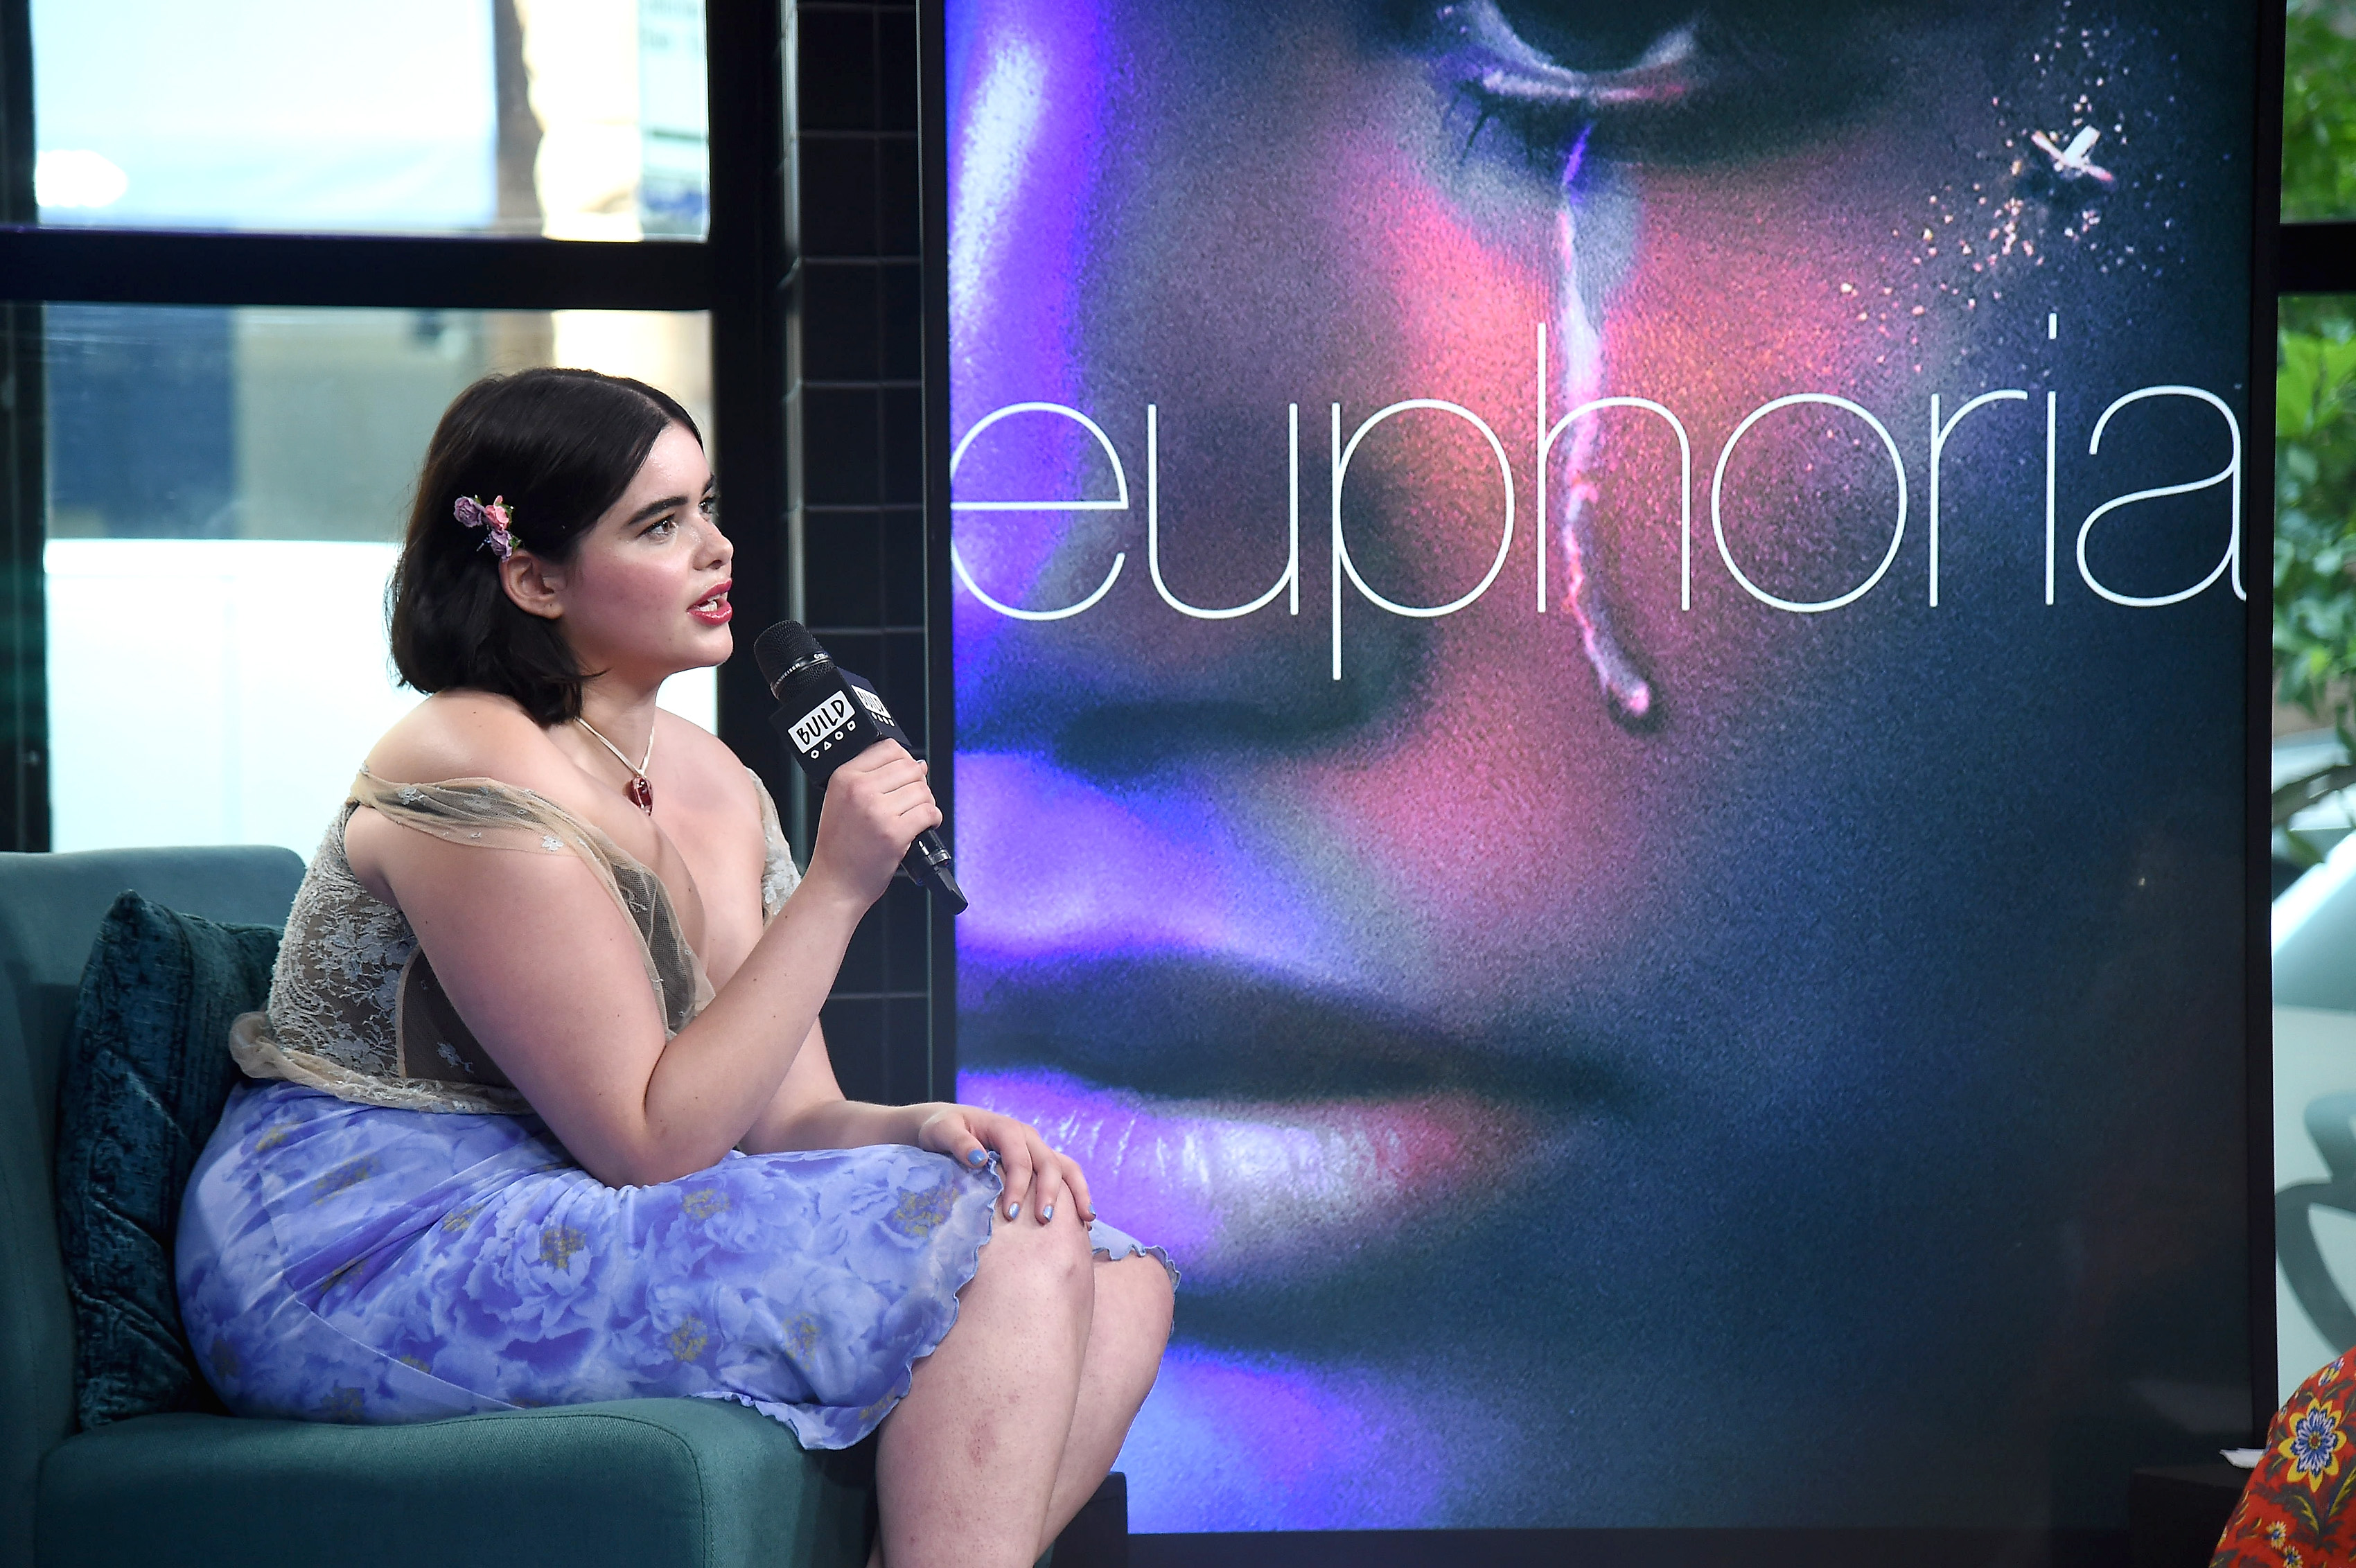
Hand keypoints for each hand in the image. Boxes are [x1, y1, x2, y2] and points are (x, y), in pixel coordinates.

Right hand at [807, 741, 941, 904]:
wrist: (835, 883)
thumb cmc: (841, 846)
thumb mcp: (842, 800)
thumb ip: (874, 778)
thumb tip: (918, 764)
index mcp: (844, 777)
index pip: (888, 748)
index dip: (904, 761)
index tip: (904, 777)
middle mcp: (859, 790)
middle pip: (910, 767)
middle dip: (918, 784)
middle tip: (910, 802)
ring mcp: (877, 811)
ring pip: (922, 790)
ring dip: (926, 803)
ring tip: (913, 817)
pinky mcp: (894, 833)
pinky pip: (929, 812)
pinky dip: (933, 820)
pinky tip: (922, 828)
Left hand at [918, 1104, 1094, 1226]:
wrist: (946, 1125)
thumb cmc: (941, 1129)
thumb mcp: (942, 1131)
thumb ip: (958, 1143)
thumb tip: (979, 1159)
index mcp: (1006, 1128)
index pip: (1019, 1159)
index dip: (1018, 1186)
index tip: (1010, 1215)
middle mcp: (1027, 1136)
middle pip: (1048, 1163)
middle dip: (1050, 1192)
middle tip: (1043, 1221)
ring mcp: (1035, 1148)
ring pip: (1065, 1166)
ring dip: (1077, 1192)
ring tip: (1086, 1220)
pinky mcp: (1036, 1160)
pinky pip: (1063, 1173)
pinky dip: (1076, 1192)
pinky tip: (1084, 1218)